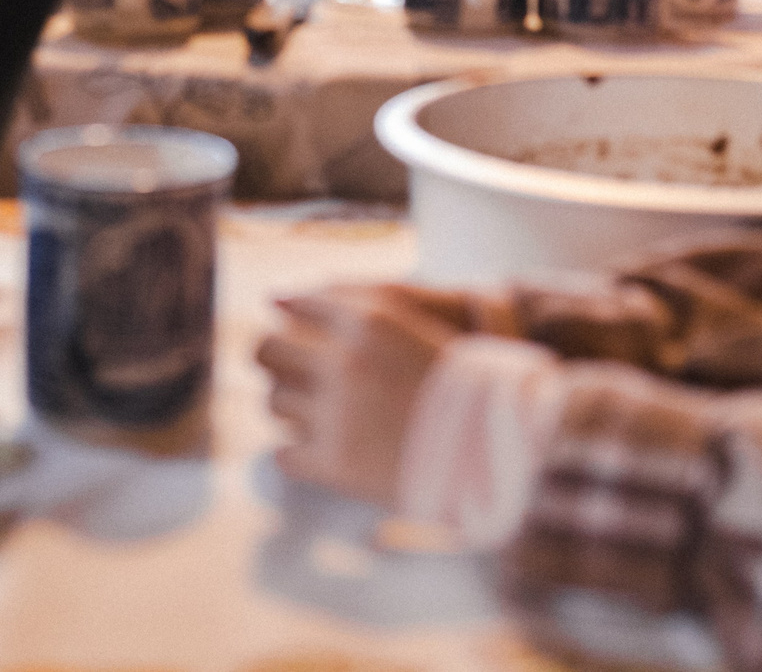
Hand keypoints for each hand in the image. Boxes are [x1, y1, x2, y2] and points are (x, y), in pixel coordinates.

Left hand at [256, 284, 469, 507]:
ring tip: (318, 413)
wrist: (494, 444)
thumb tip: (275, 297)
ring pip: (273, 401)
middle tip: (296, 374)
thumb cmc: (453, 380)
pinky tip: (322, 450)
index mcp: (369, 320)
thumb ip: (345, 300)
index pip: (294, 305)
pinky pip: (286, 453)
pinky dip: (298, 453)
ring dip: (290, 405)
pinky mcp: (335, 463)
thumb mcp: (408, 321)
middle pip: (267, 351)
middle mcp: (346, 362)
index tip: (298, 333)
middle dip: (277, 360)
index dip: (292, 320)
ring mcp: (338, 415)